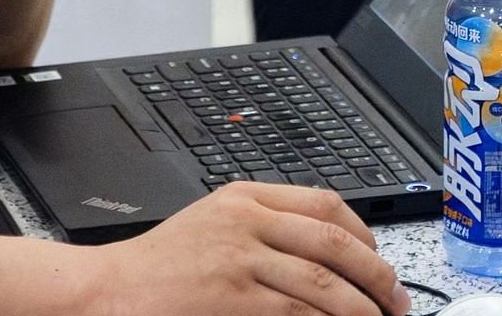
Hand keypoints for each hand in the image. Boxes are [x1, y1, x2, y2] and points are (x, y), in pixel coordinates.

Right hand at [84, 181, 405, 315]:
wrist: (105, 291)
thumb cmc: (159, 266)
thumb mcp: (215, 223)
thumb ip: (267, 225)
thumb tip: (332, 252)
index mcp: (245, 196)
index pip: (325, 204)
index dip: (365, 234)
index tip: (380, 259)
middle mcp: (246, 221)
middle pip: (334, 243)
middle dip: (375, 274)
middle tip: (395, 299)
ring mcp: (238, 259)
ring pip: (321, 281)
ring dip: (358, 307)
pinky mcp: (230, 298)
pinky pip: (295, 311)